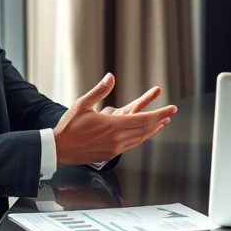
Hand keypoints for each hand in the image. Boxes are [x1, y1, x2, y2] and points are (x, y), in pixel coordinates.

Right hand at [54, 73, 176, 165]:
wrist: (58, 150)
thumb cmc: (69, 127)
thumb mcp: (82, 104)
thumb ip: (99, 91)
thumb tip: (111, 76)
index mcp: (112, 126)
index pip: (143, 119)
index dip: (160, 114)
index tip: (172, 109)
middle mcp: (117, 139)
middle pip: (145, 130)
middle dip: (160, 120)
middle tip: (171, 113)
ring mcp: (115, 148)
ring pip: (140, 139)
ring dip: (152, 130)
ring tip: (161, 123)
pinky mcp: (110, 154)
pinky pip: (131, 145)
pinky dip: (141, 137)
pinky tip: (143, 134)